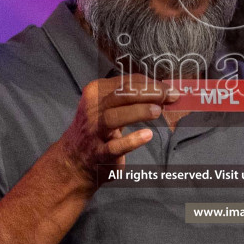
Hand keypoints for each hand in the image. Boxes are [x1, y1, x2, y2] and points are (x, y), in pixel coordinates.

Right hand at [55, 75, 178, 181]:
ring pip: (115, 117)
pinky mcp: (99, 154)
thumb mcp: (107, 107)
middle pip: (122, 94)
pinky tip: (147, 135)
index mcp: (96, 92)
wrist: (73, 161)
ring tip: (158, 111)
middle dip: (149, 93)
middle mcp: (92, 109)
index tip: (170, 89)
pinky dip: (132, 140)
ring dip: (139, 112)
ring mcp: (94, 132)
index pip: (126, 82)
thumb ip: (130, 98)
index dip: (151, 83)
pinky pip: (115, 147)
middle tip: (170, 97)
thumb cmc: (98, 129)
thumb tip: (162, 91)